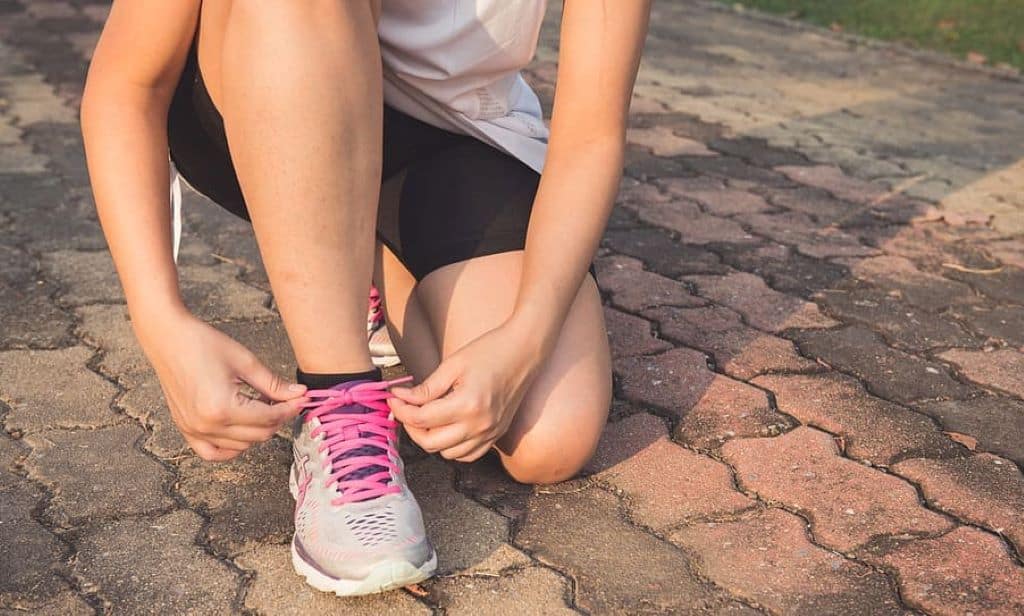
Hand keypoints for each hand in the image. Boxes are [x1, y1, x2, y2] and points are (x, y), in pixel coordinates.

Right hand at [135, 308, 307, 460]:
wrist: (168, 338)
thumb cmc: (203, 344)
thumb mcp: (245, 362)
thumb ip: (274, 384)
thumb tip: (300, 395)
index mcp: (222, 408)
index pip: (269, 418)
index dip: (290, 408)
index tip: (302, 399)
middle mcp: (206, 425)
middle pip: (259, 435)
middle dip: (278, 419)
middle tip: (286, 400)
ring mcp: (193, 430)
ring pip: (241, 446)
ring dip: (257, 430)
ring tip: (261, 406)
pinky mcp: (185, 429)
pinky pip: (213, 453)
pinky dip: (232, 447)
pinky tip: (242, 430)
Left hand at [388, 321, 543, 461]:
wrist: (525, 351)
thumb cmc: (489, 351)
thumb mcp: (452, 365)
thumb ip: (426, 388)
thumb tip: (400, 398)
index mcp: (467, 405)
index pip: (422, 419)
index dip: (401, 410)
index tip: (393, 398)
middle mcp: (480, 426)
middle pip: (431, 443)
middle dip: (411, 427)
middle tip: (405, 408)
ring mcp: (490, 433)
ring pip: (447, 454)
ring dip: (430, 439)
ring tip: (425, 417)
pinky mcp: (496, 435)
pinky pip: (467, 455)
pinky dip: (452, 447)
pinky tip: (446, 428)